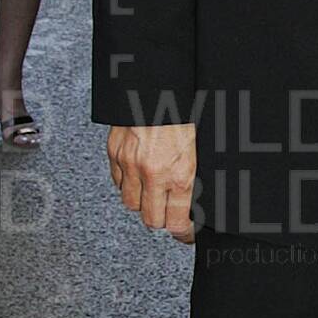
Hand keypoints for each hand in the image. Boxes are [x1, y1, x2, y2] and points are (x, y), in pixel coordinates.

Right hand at [108, 122, 197, 241]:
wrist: (157, 83)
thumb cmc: (185, 111)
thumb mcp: (202, 147)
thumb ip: (197, 176)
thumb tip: (198, 200)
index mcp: (180, 174)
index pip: (177, 223)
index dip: (184, 233)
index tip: (187, 233)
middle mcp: (153, 174)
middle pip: (151, 220)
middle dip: (162, 220)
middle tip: (171, 214)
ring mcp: (130, 164)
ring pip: (131, 204)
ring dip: (143, 202)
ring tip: (156, 191)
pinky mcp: (115, 152)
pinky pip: (118, 182)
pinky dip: (128, 183)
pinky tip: (140, 175)